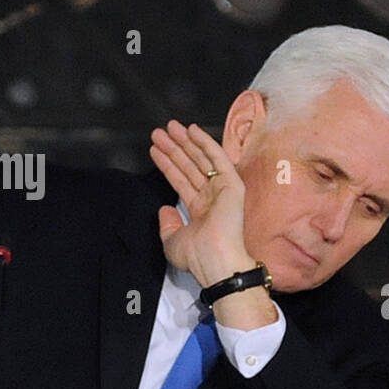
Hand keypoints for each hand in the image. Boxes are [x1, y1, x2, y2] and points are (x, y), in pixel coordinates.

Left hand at [149, 120, 254, 286]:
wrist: (214, 260)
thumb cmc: (197, 257)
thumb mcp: (172, 241)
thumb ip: (167, 224)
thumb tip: (165, 209)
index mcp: (201, 212)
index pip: (182, 181)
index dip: (168, 165)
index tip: (156, 151)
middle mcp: (212, 199)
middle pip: (190, 167)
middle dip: (174, 149)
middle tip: (160, 133)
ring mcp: (223, 191)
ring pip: (201, 160)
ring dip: (185, 142)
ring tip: (169, 128)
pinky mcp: (232, 185)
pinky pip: (218, 159)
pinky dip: (206, 143)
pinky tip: (192, 130)